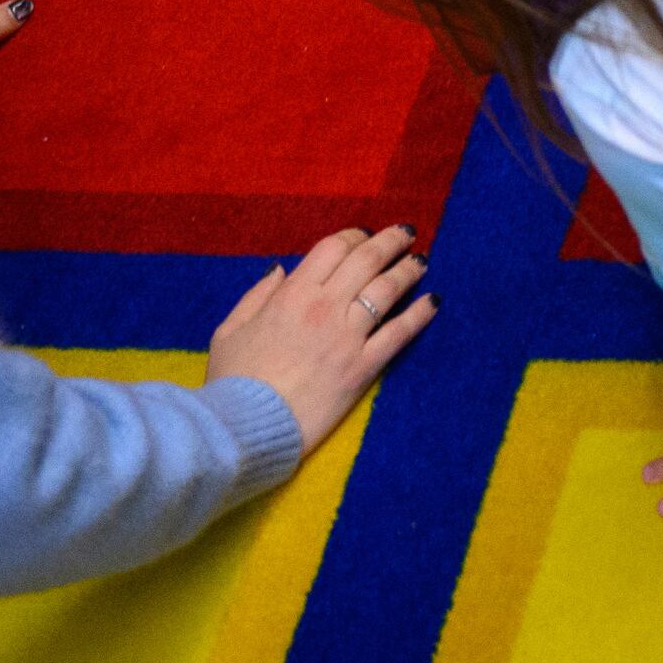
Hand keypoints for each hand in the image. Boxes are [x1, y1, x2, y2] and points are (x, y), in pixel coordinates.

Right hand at [205, 223, 435, 452]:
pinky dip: (420, 314)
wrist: (245, 428)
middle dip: (390, 242)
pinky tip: (434, 302)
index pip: (333, 249)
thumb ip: (256, 296)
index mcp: (291, 295)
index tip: (365, 235)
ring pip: (387, 290)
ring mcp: (348, 337)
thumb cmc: (232, 381)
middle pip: (366, 261)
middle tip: (406, 234)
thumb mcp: (229, 331)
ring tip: (421, 262)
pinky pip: (399, 333)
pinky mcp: (364, 366)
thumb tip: (281, 270)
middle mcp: (324, 308)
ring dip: (408, 270)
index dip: (353, 236)